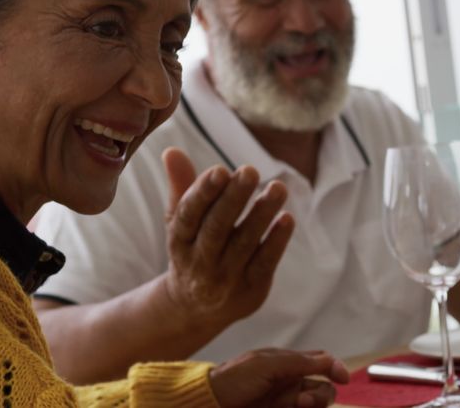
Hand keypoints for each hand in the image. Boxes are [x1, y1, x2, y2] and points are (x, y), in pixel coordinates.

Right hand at [157, 148, 294, 330]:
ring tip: (278, 187)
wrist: (197, 309)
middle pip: (217, 228)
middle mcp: (199, 262)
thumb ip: (182, 187)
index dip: (203, 192)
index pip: (188, 215)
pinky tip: (287, 218)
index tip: (220, 170)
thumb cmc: (193, 249)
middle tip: (250, 170)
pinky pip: (265, 264)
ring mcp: (225, 279)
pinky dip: (276, 242)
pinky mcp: (251, 290)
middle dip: (234, 198)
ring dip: (262, 214)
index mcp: (179, 241)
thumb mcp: (181, 222)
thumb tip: (172, 151)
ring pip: (244, 243)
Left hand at [209, 349, 349, 407]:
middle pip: (323, 388)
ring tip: (297, 406)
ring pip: (315, 405)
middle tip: (303, 400)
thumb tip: (330, 360)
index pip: (321, 362)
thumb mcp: (267, 364)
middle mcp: (291, 383)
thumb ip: (299, 362)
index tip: (342, 378)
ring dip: (313, 405)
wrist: (209, 404)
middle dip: (321, 395)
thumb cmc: (234, 378)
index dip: (336, 368)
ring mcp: (285, 402)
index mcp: (289, 363)